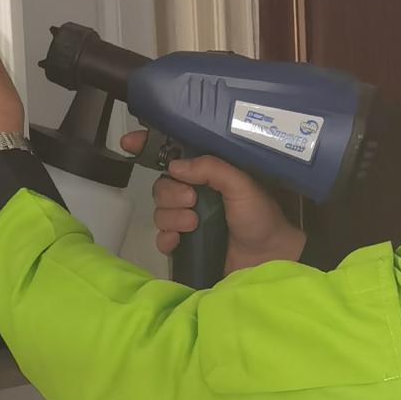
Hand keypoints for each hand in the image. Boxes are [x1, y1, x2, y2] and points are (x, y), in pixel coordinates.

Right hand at [120, 132, 306, 273]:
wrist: (271, 257)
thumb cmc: (260, 217)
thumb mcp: (241, 185)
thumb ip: (211, 169)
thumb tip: (175, 166)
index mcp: (206, 175)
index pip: (173, 156)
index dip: (149, 146)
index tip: (129, 142)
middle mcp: (193, 195)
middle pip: (161, 186)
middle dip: (170, 193)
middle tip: (192, 200)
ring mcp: (188, 221)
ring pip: (159, 212)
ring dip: (172, 216)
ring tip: (194, 223)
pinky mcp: (186, 247)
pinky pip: (162, 239)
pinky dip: (166, 239)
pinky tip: (179, 240)